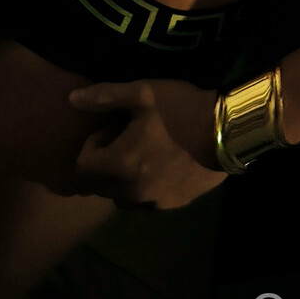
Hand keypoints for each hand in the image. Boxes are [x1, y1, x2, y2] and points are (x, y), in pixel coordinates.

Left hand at [68, 79, 226, 208]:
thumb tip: (71, 101)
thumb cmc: (181, 109)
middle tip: (127, 137)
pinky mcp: (173, 205)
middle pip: (100, 186)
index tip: (113, 128)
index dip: (92, 146)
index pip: (82, 168)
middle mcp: (132, 192)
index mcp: (120, 165)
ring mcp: (154, 202)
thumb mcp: (143, 93)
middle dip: (105, 163)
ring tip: (144, 151)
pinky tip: (165, 162)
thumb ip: (105, 97)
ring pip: (122, 197)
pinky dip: (146, 186)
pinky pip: (146, 201)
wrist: (228, 131)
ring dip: (123, 178)